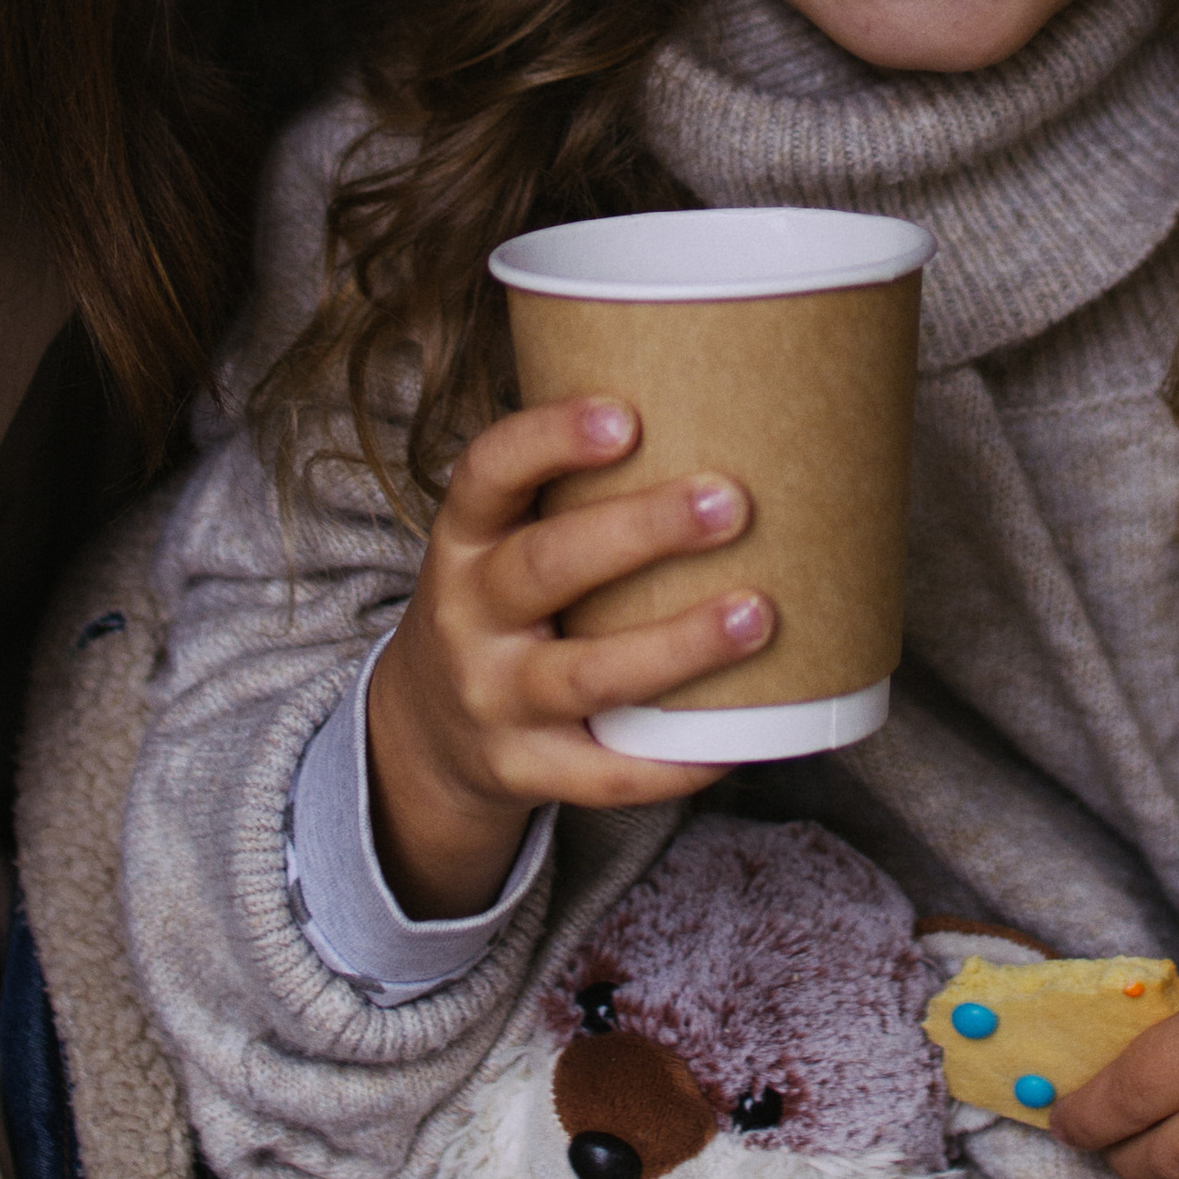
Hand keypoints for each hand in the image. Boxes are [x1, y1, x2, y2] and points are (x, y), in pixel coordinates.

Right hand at [365, 397, 776, 917]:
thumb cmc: (505, 606)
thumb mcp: (503, 541)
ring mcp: (493, 699)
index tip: (625, 415)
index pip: (488, 474)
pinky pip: (604, 774)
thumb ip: (577, 490)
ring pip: (584, 675)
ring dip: (675, 645)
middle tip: (730, 503)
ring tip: (756, 614)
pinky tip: (741, 737)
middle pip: (547, 567)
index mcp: (466, 539)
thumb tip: (727, 404)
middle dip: (640, 533)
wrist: (422, 736)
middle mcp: (468, 617)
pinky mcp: (524, 772)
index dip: (549, 440)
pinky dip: (673, 761)